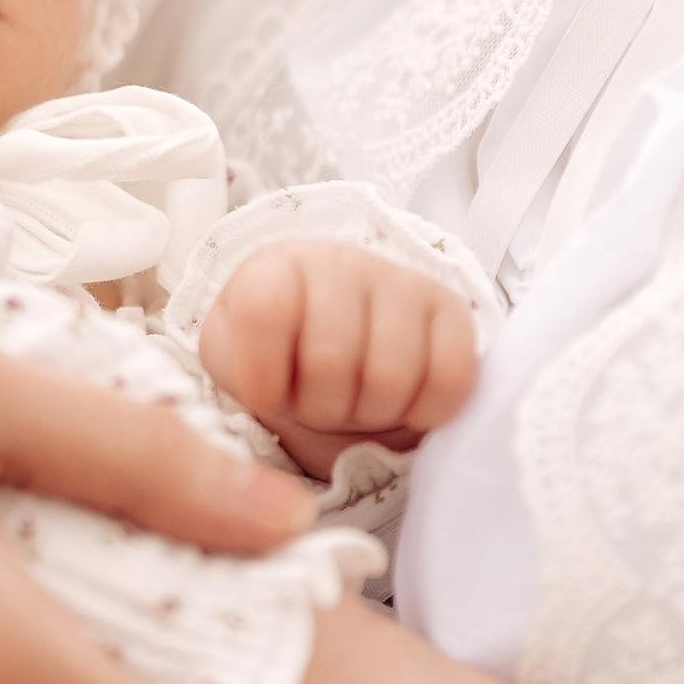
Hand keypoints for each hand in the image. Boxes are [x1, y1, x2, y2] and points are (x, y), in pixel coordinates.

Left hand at [195, 242, 481, 478]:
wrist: (334, 346)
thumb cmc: (279, 360)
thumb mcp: (233, 364)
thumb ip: (231, 376)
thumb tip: (260, 420)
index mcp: (273, 270)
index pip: (265, 311)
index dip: (266, 378)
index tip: (268, 393)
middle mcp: (340, 262)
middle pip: (332, 361)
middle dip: (321, 408)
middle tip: (319, 405)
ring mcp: (401, 282)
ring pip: (392, 378)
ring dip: (369, 415)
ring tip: (356, 401)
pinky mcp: (453, 312)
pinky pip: (450, 381)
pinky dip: (423, 414)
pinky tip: (400, 402)